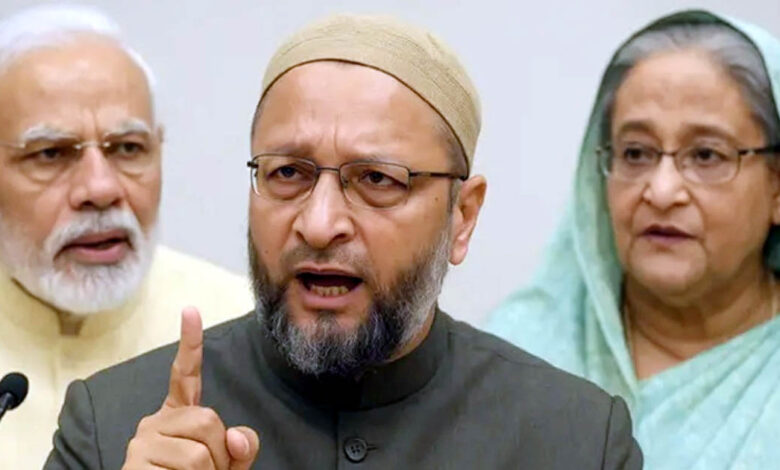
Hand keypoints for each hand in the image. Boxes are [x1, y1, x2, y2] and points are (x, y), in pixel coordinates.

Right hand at [122, 307, 259, 468]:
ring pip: (200, 450)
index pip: (185, 375)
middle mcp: (155, 423)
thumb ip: (240, 448)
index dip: (190, 342)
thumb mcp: (227, 467)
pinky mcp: (135, 465)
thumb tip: (236, 437)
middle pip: (208, 420)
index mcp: (178, 417)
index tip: (191, 309)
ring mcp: (142, 443)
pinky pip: (185, 467)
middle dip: (219, 453)